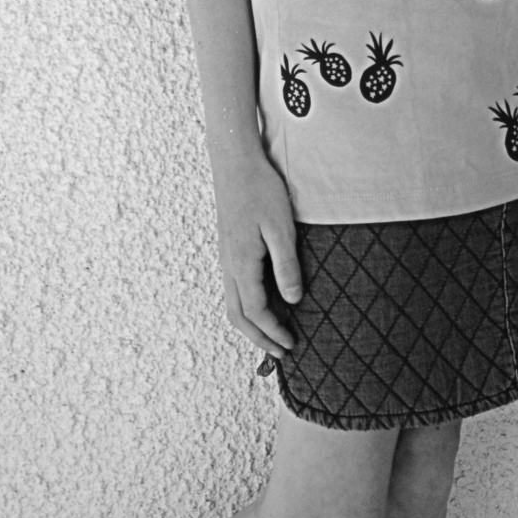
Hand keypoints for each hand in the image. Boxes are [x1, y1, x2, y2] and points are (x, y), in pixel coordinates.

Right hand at [213, 152, 302, 357]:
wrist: (235, 163)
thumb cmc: (260, 190)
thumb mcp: (281, 228)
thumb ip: (286, 266)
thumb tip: (291, 300)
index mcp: (242, 263)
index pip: (256, 311)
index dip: (273, 332)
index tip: (291, 344)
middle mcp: (229, 266)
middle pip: (238, 317)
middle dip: (259, 339)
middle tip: (281, 354)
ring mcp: (226, 259)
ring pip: (233, 305)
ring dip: (251, 326)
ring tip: (272, 337)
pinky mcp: (229, 251)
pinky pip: (234, 291)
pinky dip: (247, 309)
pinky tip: (263, 307)